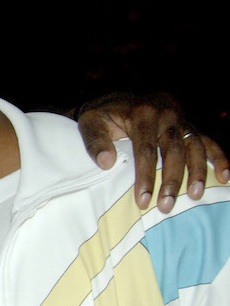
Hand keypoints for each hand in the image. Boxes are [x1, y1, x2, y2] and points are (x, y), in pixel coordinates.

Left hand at [77, 92, 228, 212]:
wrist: (117, 100)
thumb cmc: (102, 116)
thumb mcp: (90, 123)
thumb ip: (95, 142)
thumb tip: (107, 163)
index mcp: (142, 114)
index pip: (146, 150)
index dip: (145, 176)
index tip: (142, 200)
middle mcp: (166, 115)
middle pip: (173, 150)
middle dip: (171, 180)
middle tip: (166, 206)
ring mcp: (181, 120)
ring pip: (194, 146)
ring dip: (197, 172)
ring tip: (195, 196)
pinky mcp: (190, 125)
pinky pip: (208, 141)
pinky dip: (219, 158)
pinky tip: (225, 177)